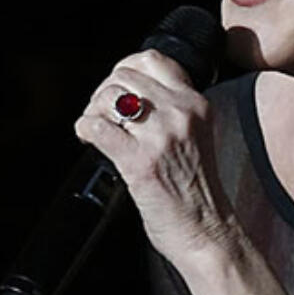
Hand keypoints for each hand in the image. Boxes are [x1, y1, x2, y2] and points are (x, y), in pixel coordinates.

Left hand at [74, 51, 235, 266]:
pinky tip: (88, 140)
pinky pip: (97, 127)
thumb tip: (127, 96)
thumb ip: (171, 113)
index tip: (117, 89)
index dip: (124, 70)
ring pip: (108, 96)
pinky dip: (85, 130)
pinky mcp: (140, 161)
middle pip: (124, 76)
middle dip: (103, 93)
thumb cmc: (198, 195)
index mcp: (197, 105)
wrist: (208, 234)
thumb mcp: (195, 138)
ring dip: (93, 111)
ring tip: (96, 129)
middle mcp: (181, 114)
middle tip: (102, 115)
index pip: (152, 60)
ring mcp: (160, 136)